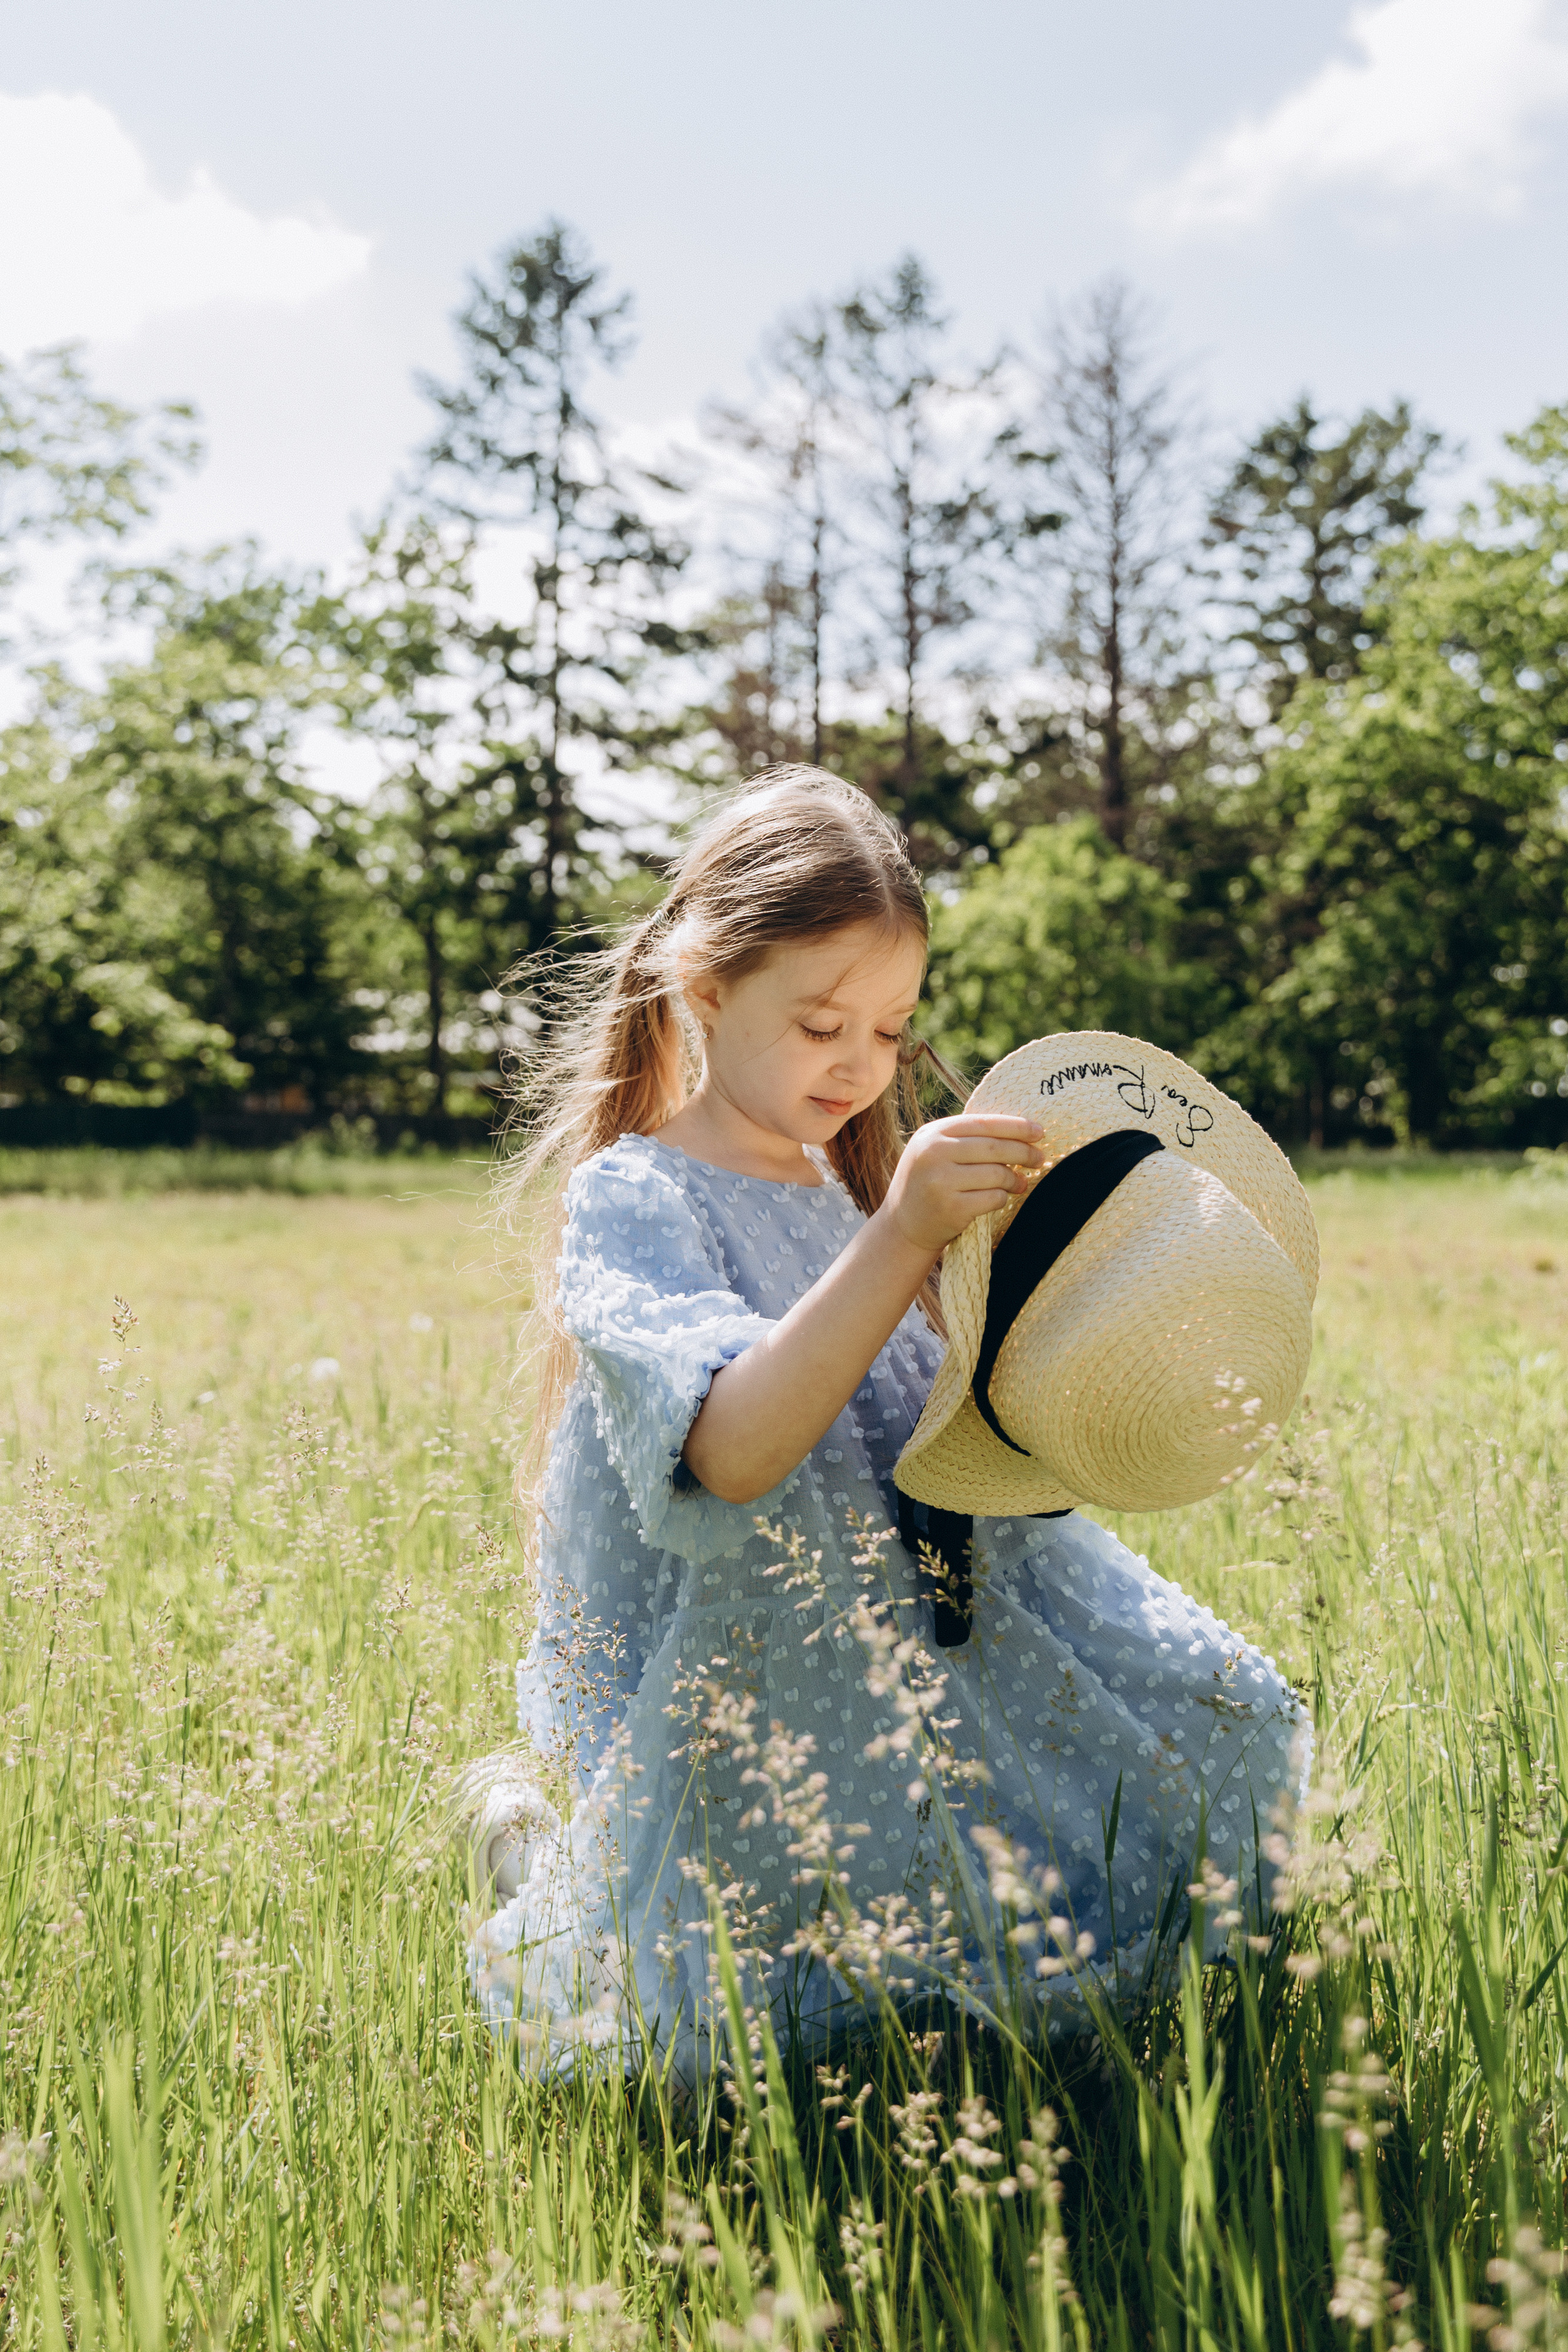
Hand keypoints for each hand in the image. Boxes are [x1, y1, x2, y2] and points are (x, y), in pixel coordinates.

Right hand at [880, 1114, 1046, 1257]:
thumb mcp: (936, 1152)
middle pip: (993, 1148)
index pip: (983, 1123)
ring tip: (1021, 1183)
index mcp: (932, 1133)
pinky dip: (1002, 1197)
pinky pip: (992, 1198)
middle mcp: (933, 1154)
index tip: (1038, 1132)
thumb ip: (967, 1138)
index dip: (1015, 1126)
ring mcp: (941, 1182)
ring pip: (996, 1174)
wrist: (902, 1226)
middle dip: (1023, 1152)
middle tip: (1039, 1158)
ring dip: (1014, 1179)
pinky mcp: (951, 1208)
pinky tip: (1002, 1197)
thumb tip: (1020, 1131)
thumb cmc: (928, 1183)